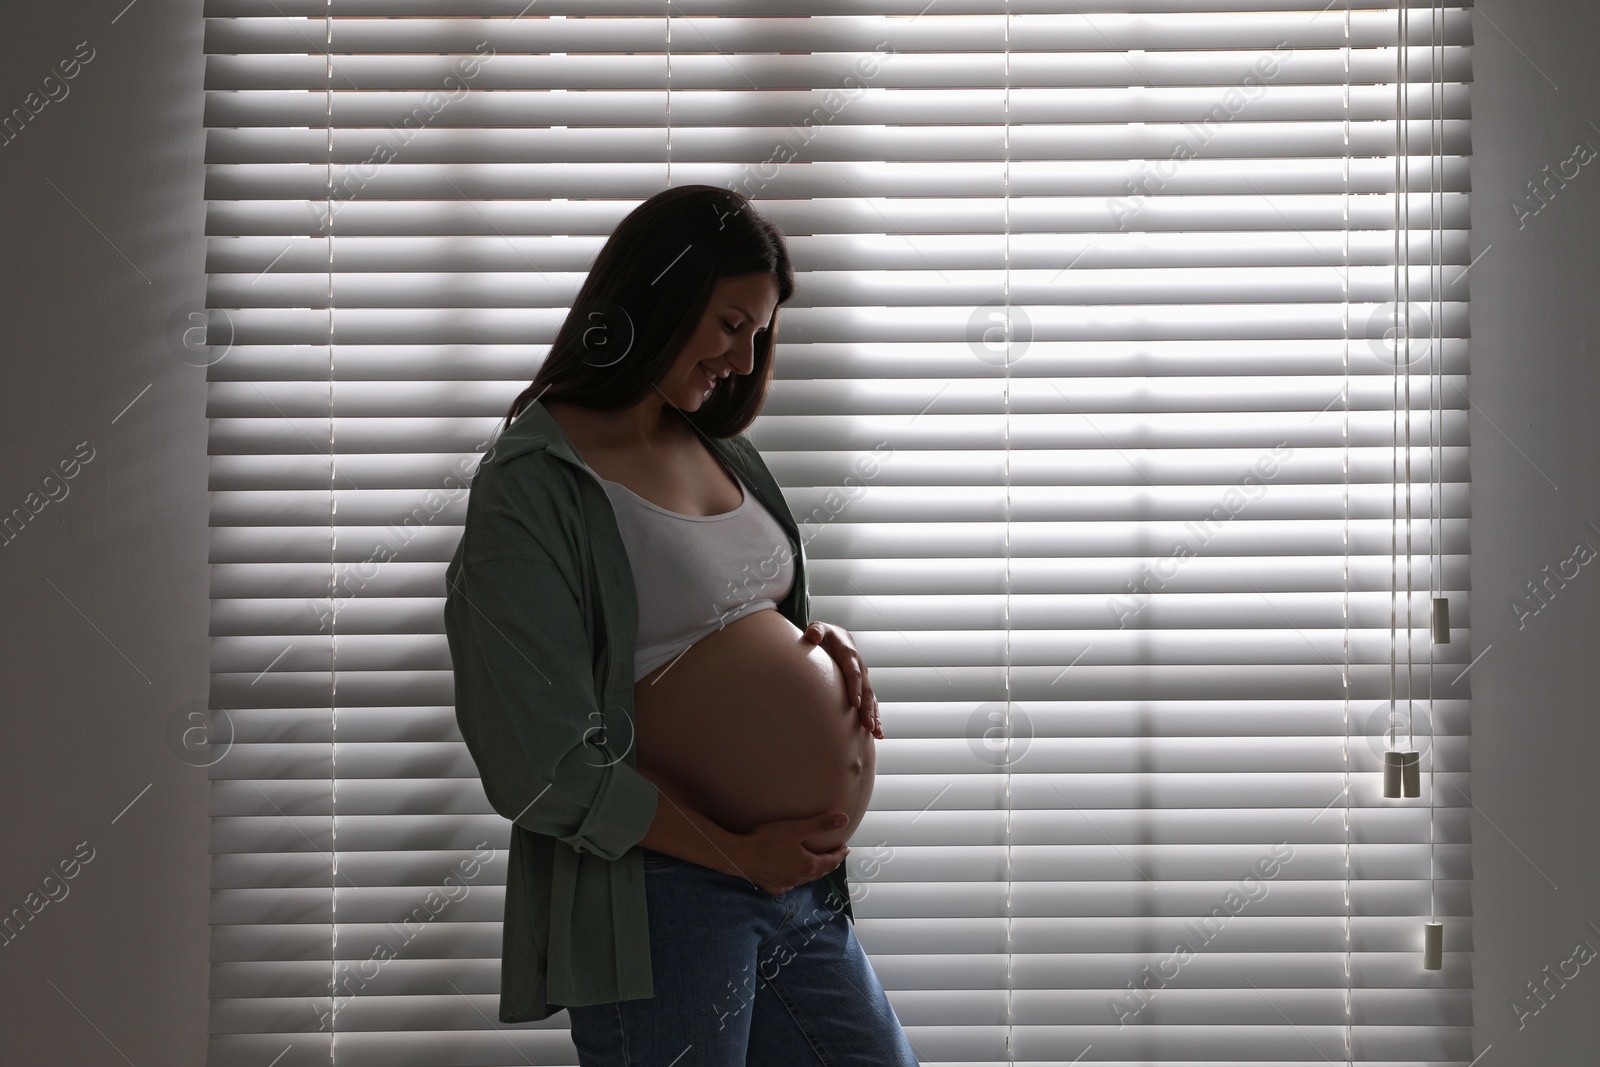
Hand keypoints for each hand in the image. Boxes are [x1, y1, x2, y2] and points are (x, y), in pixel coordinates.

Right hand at [731, 811, 850, 895]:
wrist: (740, 856)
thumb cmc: (769, 840)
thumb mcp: (797, 828)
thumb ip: (821, 824)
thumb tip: (844, 819)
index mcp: (808, 866)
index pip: (831, 861)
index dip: (839, 854)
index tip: (846, 848)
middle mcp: (799, 878)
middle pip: (819, 872)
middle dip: (829, 863)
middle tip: (835, 856)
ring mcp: (785, 884)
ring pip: (805, 879)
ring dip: (813, 872)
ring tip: (815, 864)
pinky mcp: (772, 886)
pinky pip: (789, 884)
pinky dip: (795, 878)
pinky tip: (791, 875)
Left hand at [801, 620, 882, 738]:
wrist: (837, 636)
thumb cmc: (824, 634)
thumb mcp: (819, 628)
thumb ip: (816, 631)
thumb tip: (811, 635)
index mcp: (849, 655)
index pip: (853, 673)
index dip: (854, 687)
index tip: (854, 703)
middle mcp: (860, 667)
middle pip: (866, 690)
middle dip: (867, 708)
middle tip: (867, 725)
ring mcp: (863, 678)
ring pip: (871, 698)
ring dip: (874, 715)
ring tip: (876, 732)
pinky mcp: (862, 687)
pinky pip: (871, 702)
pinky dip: (875, 717)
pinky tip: (877, 734)